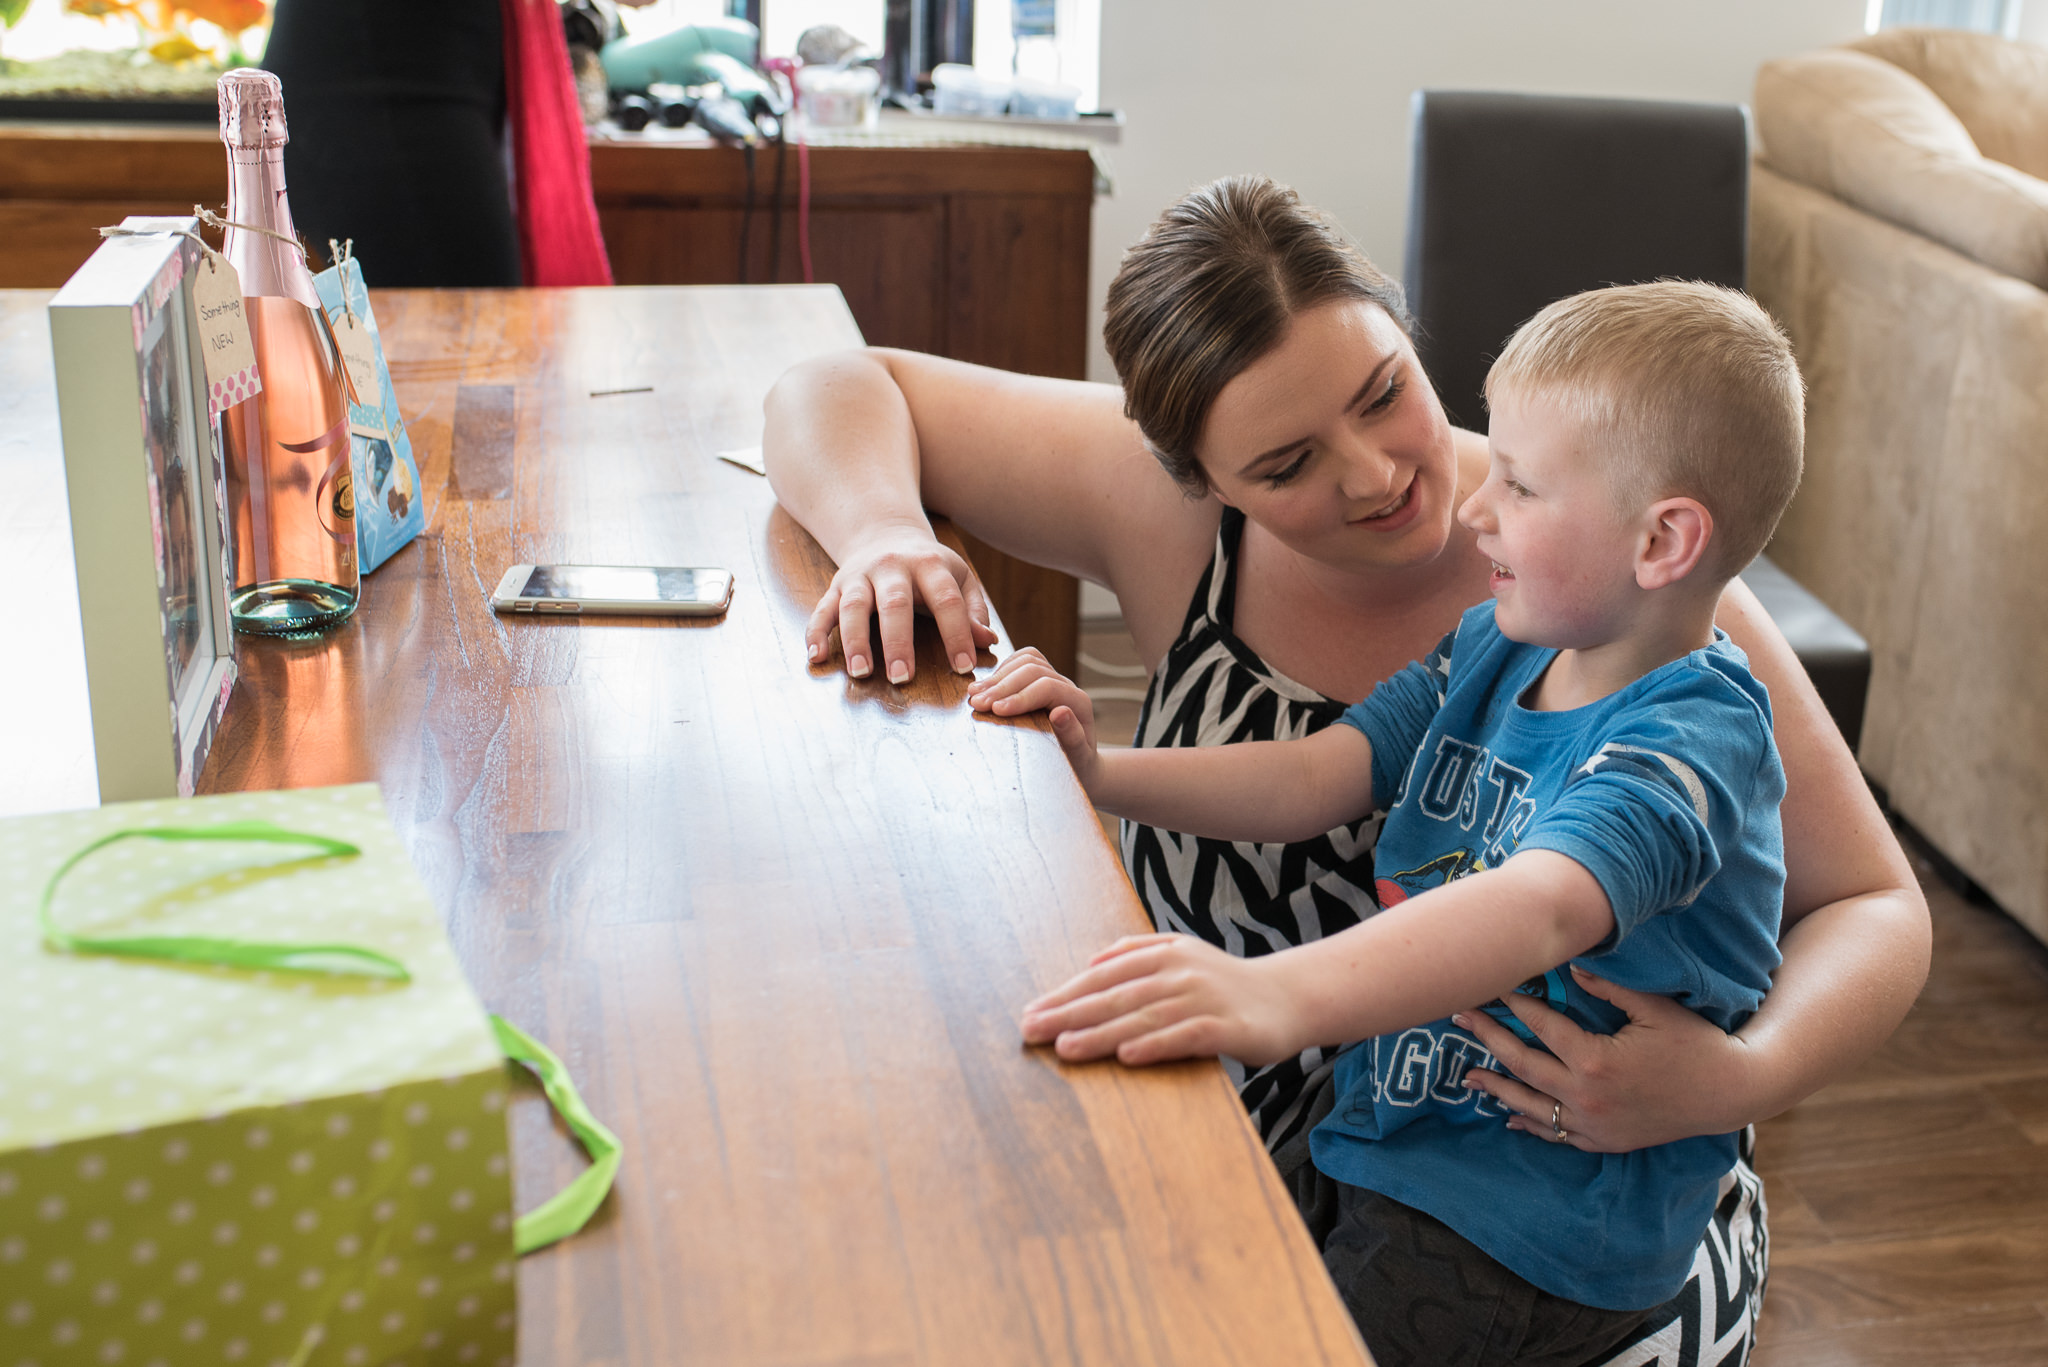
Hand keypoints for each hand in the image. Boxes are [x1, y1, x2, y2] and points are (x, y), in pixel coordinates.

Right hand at [804, 522, 997, 681]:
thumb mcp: (958, 578)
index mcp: (929, 564)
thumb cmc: (929, 567)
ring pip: (854, 606)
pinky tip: (815, 657)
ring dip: (855, 640)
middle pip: (894, 603)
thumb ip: (973, 609)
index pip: (946, 600)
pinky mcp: (835, 586)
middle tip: (902, 678)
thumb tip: (987, 640)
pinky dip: (815, 632)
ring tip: (861, 672)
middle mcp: (892, 566)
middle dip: (898, 641)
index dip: (956, 633)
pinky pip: (822, 609)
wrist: (885, 533)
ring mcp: (860, 576)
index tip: (962, 667)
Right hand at [966, 647, 1099, 781]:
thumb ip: (1073, 736)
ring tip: (974, 694)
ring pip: (1026, 660)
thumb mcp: (1079, 758)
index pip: (1047, 687)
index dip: (1020, 697)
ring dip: (998, 676)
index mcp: (1078, 702)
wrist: (1081, 761)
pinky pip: (1020, 661)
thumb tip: (1060, 713)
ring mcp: (1053, 678)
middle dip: (1002, 686)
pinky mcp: (1039, 679)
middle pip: (1033, 669)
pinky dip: (1000, 670)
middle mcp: (1067, 685)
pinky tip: (985, 687)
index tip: (996, 711)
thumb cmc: (1078, 762)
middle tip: (977, 704)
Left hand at [1019, 933, 1304, 1066]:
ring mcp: (1203, 998)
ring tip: (1065, 1048)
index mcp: (1163, 955)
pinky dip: (1155, 1044)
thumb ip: (1136, 952)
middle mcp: (1179, 972)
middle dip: (1069, 1014)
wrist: (1288, 997)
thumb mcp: (1182, 953)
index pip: (1103, 976)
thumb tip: (1091, 961)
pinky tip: (1127, 1055)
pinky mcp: (1226, 1027)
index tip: (1030, 1014)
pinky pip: (1184, 1036)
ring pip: (1142, 1017)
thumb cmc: (1226, 982)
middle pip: (1114, 996)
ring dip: (1101, 1033)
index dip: (1065, 996)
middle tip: (1030, 1031)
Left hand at [1453, 966, 1758, 1152]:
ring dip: (1498, 1088)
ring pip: (1532, 1105)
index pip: (1541, 1028)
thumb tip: (1570, 966)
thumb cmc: (1695, 1043)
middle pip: (1523, 1065)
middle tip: (1460, 1018)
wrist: (1730, 1093)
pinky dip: (1532, 1124)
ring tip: (1468, 1075)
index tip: (1492, 986)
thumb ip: (1609, 988)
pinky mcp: (1605, 1142)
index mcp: (1596, 1061)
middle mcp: (1587, 1098)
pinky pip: (1558, 1134)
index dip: (1514, 1004)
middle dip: (1489, 1039)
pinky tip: (1511, 1118)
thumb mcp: (1654, 1008)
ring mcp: (1594, 1125)